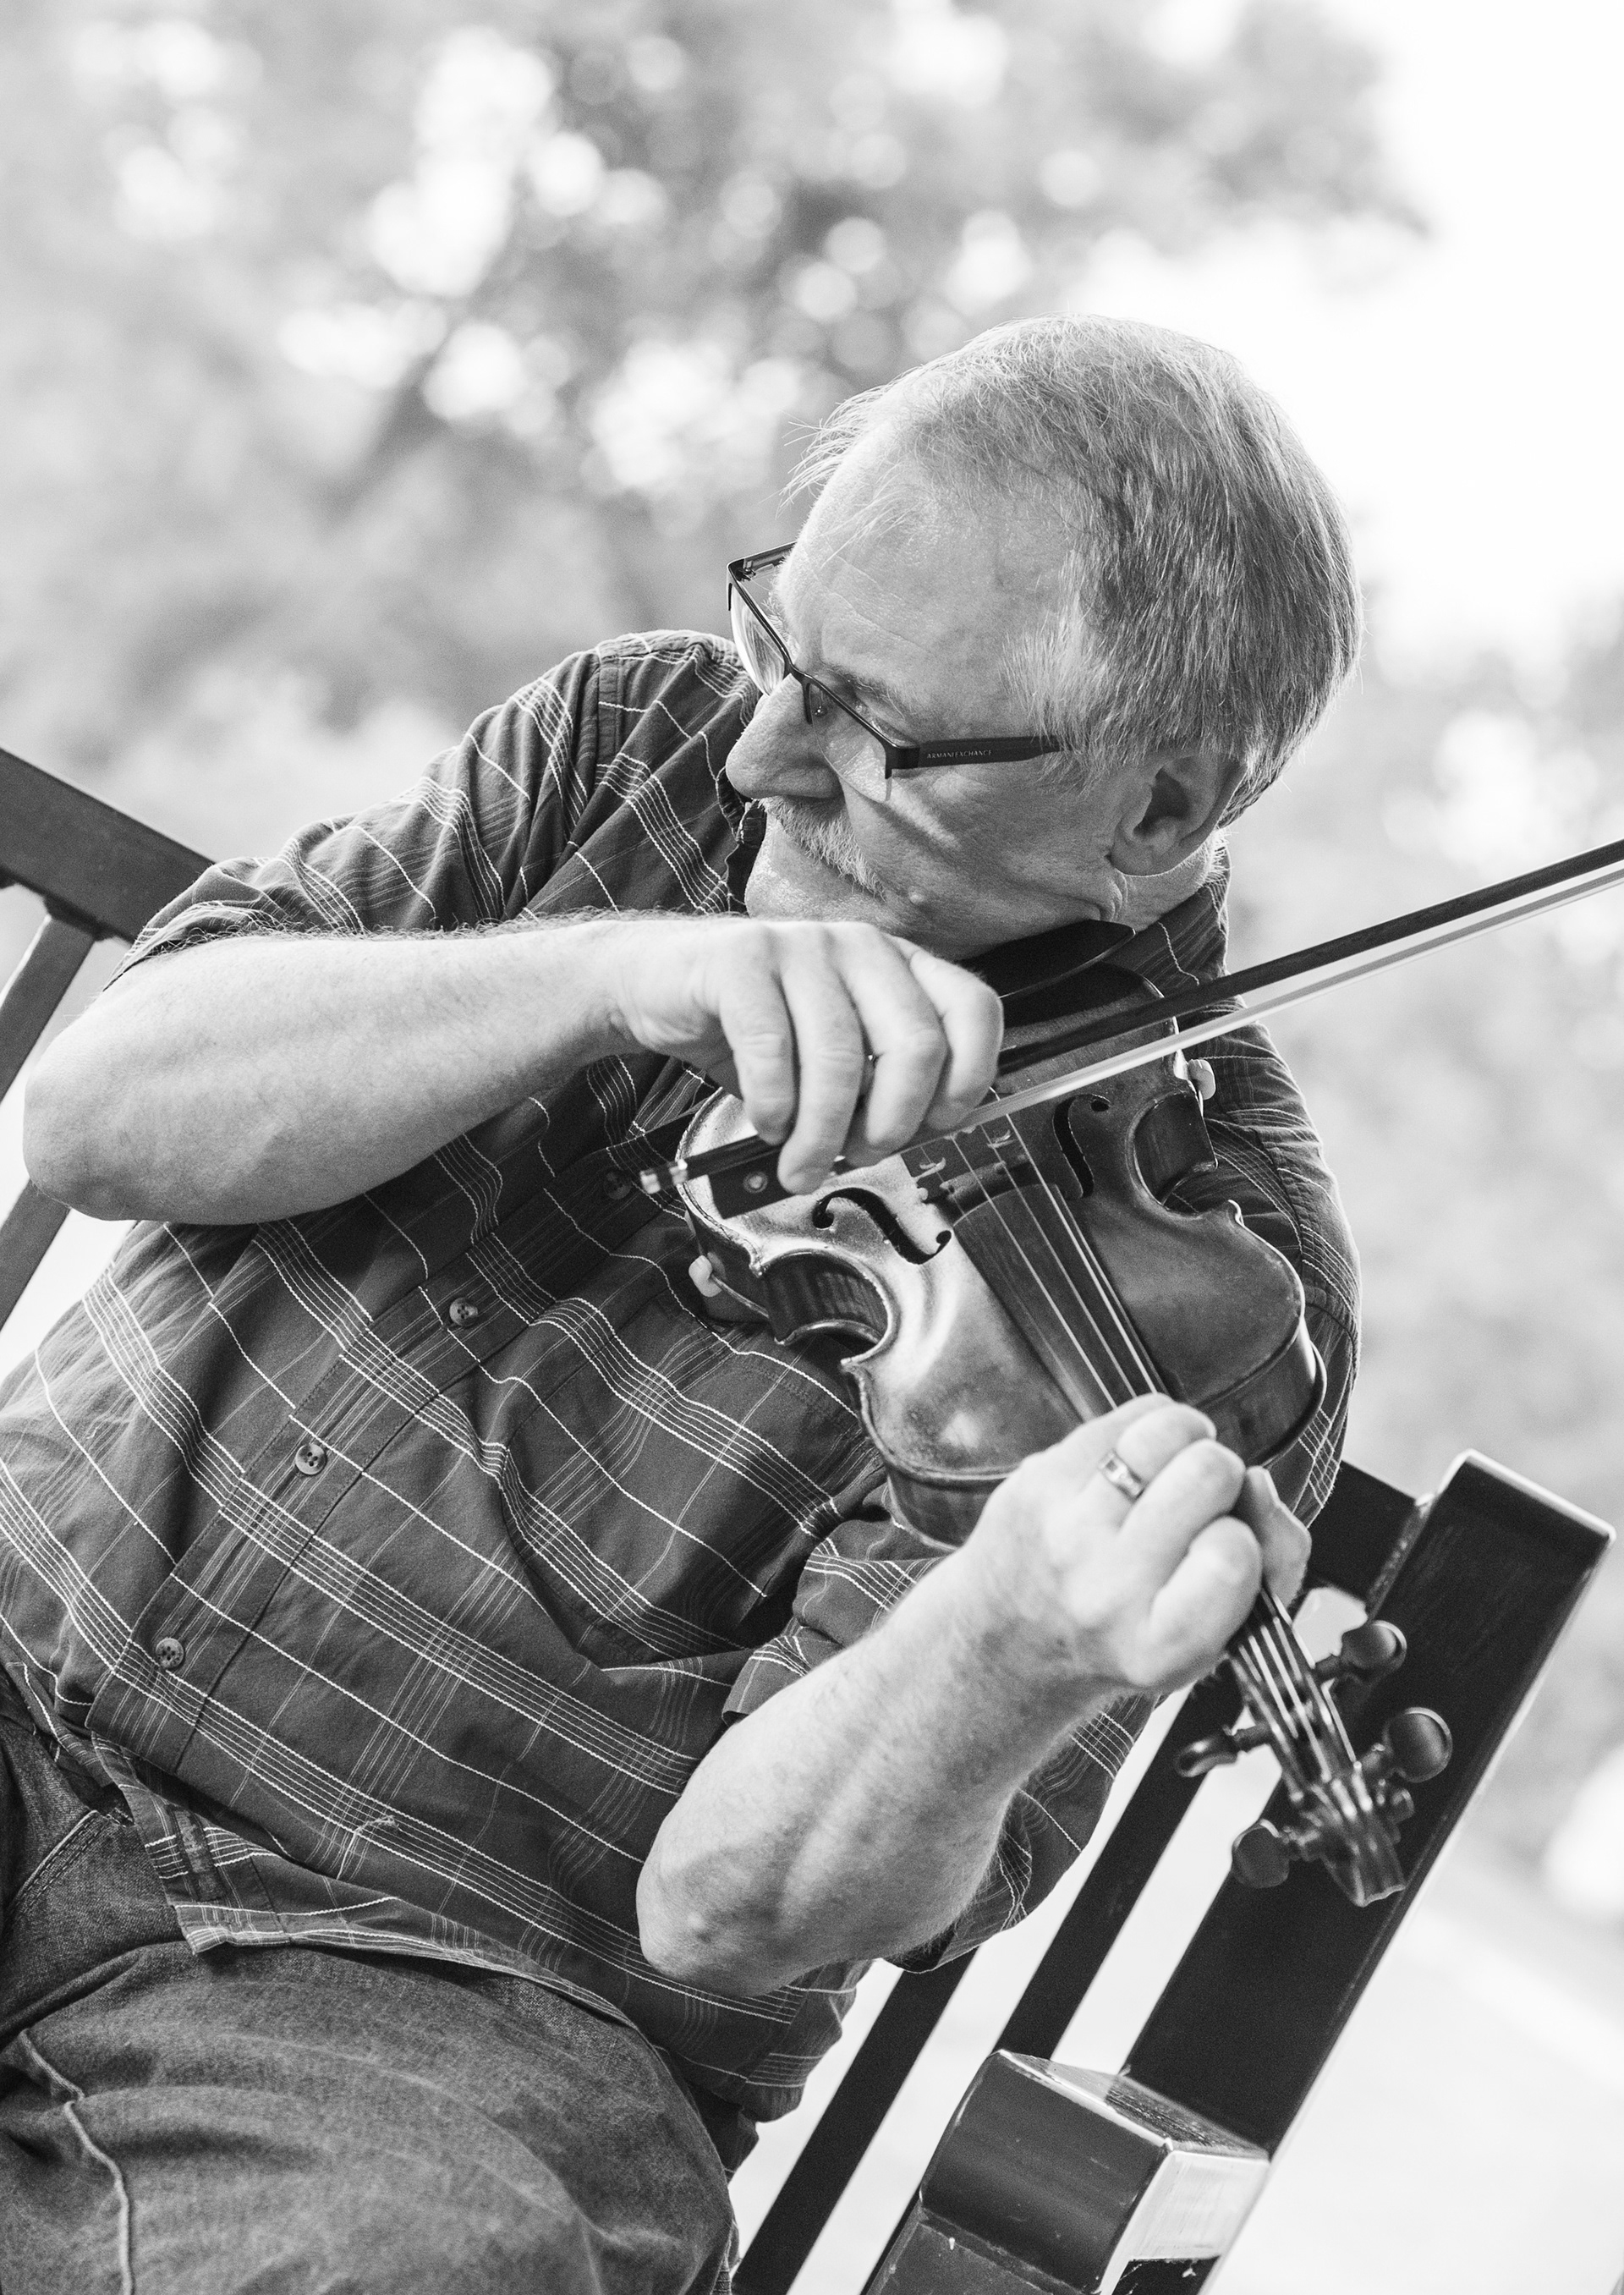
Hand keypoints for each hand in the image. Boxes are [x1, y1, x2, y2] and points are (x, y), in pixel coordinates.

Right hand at [601, 915, 1002, 1191]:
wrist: (657, 985)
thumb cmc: (752, 1030)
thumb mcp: (828, 1057)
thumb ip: (875, 1085)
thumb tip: (915, 1141)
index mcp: (898, 967)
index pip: (973, 1011)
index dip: (967, 1081)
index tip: (933, 1128)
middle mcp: (861, 947)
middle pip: (916, 1044)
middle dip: (892, 1123)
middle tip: (861, 1156)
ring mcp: (803, 946)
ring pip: (839, 1057)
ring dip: (821, 1134)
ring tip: (800, 1167)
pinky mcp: (743, 958)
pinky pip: (773, 1048)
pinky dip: (773, 1105)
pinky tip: (766, 1123)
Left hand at [960, 1395, 1309, 1700]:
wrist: (1018, 1639)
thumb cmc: (1129, 1631)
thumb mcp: (1216, 1636)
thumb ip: (1273, 1566)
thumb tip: (1262, 1485)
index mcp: (1161, 1645)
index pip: (1234, 1557)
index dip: (1246, 1536)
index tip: (1229, 1545)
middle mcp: (1105, 1591)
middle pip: (1207, 1475)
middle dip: (1222, 1474)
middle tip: (1204, 1499)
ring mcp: (1064, 1532)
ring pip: (1162, 1431)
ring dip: (1186, 1437)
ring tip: (1175, 1469)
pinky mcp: (1037, 1484)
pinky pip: (1121, 1419)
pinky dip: (1143, 1429)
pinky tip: (1134, 1466)